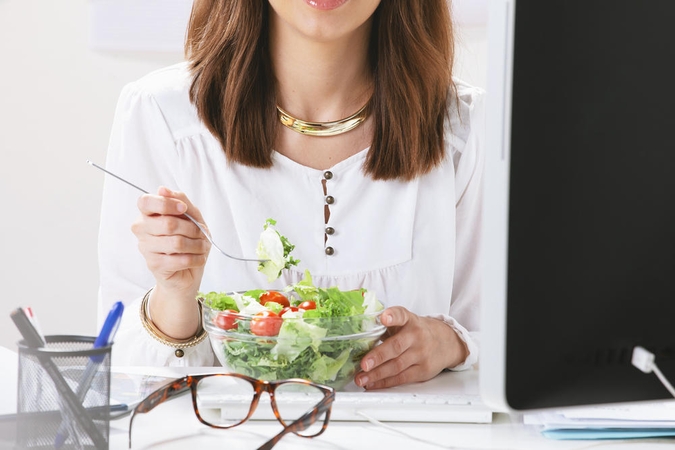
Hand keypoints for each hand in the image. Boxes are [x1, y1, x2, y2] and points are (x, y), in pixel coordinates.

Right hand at [131, 186, 210, 338]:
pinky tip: (198, 258)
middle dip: (192, 228)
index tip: (183, 208)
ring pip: (176, 243)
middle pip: (167, 224)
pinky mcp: (154, 265)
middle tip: (201, 233)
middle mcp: (141, 229)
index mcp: (147, 213)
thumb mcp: (191, 216)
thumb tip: (162, 189)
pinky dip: (195, 258)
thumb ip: (180, 200)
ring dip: (197, 245)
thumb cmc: (188, 239)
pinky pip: (179, 260)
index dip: (167, 204)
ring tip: (202, 246)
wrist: (187, 271)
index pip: (146, 202)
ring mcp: (145, 248)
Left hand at [354, 306, 468, 389]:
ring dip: (376, 374)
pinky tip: (372, 383)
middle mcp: (416, 336)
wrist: (446, 342)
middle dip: (378, 356)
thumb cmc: (417, 331)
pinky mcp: (423, 370)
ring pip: (397, 366)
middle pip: (396, 347)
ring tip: (360, 378)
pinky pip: (401, 378)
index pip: (401, 315)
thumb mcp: (405, 322)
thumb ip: (386, 326)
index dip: (392, 316)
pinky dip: (385, 382)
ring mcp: (421, 354)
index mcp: (409, 320)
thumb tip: (357, 335)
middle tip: (363, 364)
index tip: (384, 317)